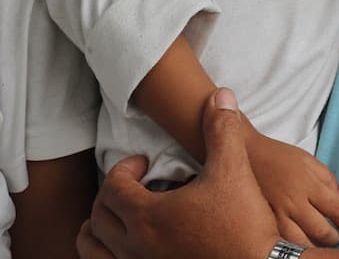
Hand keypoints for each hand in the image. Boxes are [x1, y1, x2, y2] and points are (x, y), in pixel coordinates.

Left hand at [78, 88, 280, 258]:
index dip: (124, 169)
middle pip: (97, 219)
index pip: (111, 187)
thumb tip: (220, 96)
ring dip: (98, 233)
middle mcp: (136, 248)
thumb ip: (222, 130)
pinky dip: (110, 255)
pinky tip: (134, 246)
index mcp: (147, 217)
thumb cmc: (245, 226)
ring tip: (116, 220)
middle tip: (132, 187)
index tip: (144, 164)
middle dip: (109, 197)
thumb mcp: (234, 171)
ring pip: (94, 252)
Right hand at [244, 127, 338, 245]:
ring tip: (317, 241)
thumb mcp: (309, 160)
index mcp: (308, 184)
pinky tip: (299, 240)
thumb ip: (328, 179)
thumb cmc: (280, 156)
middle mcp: (294, 201)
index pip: (336, 209)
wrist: (248, 153)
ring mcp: (278, 213)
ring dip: (314, 246)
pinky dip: (294, 243)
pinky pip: (283, 240)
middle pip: (321, 231)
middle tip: (334, 235)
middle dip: (333, 237)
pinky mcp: (265, 220)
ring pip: (301, 243)